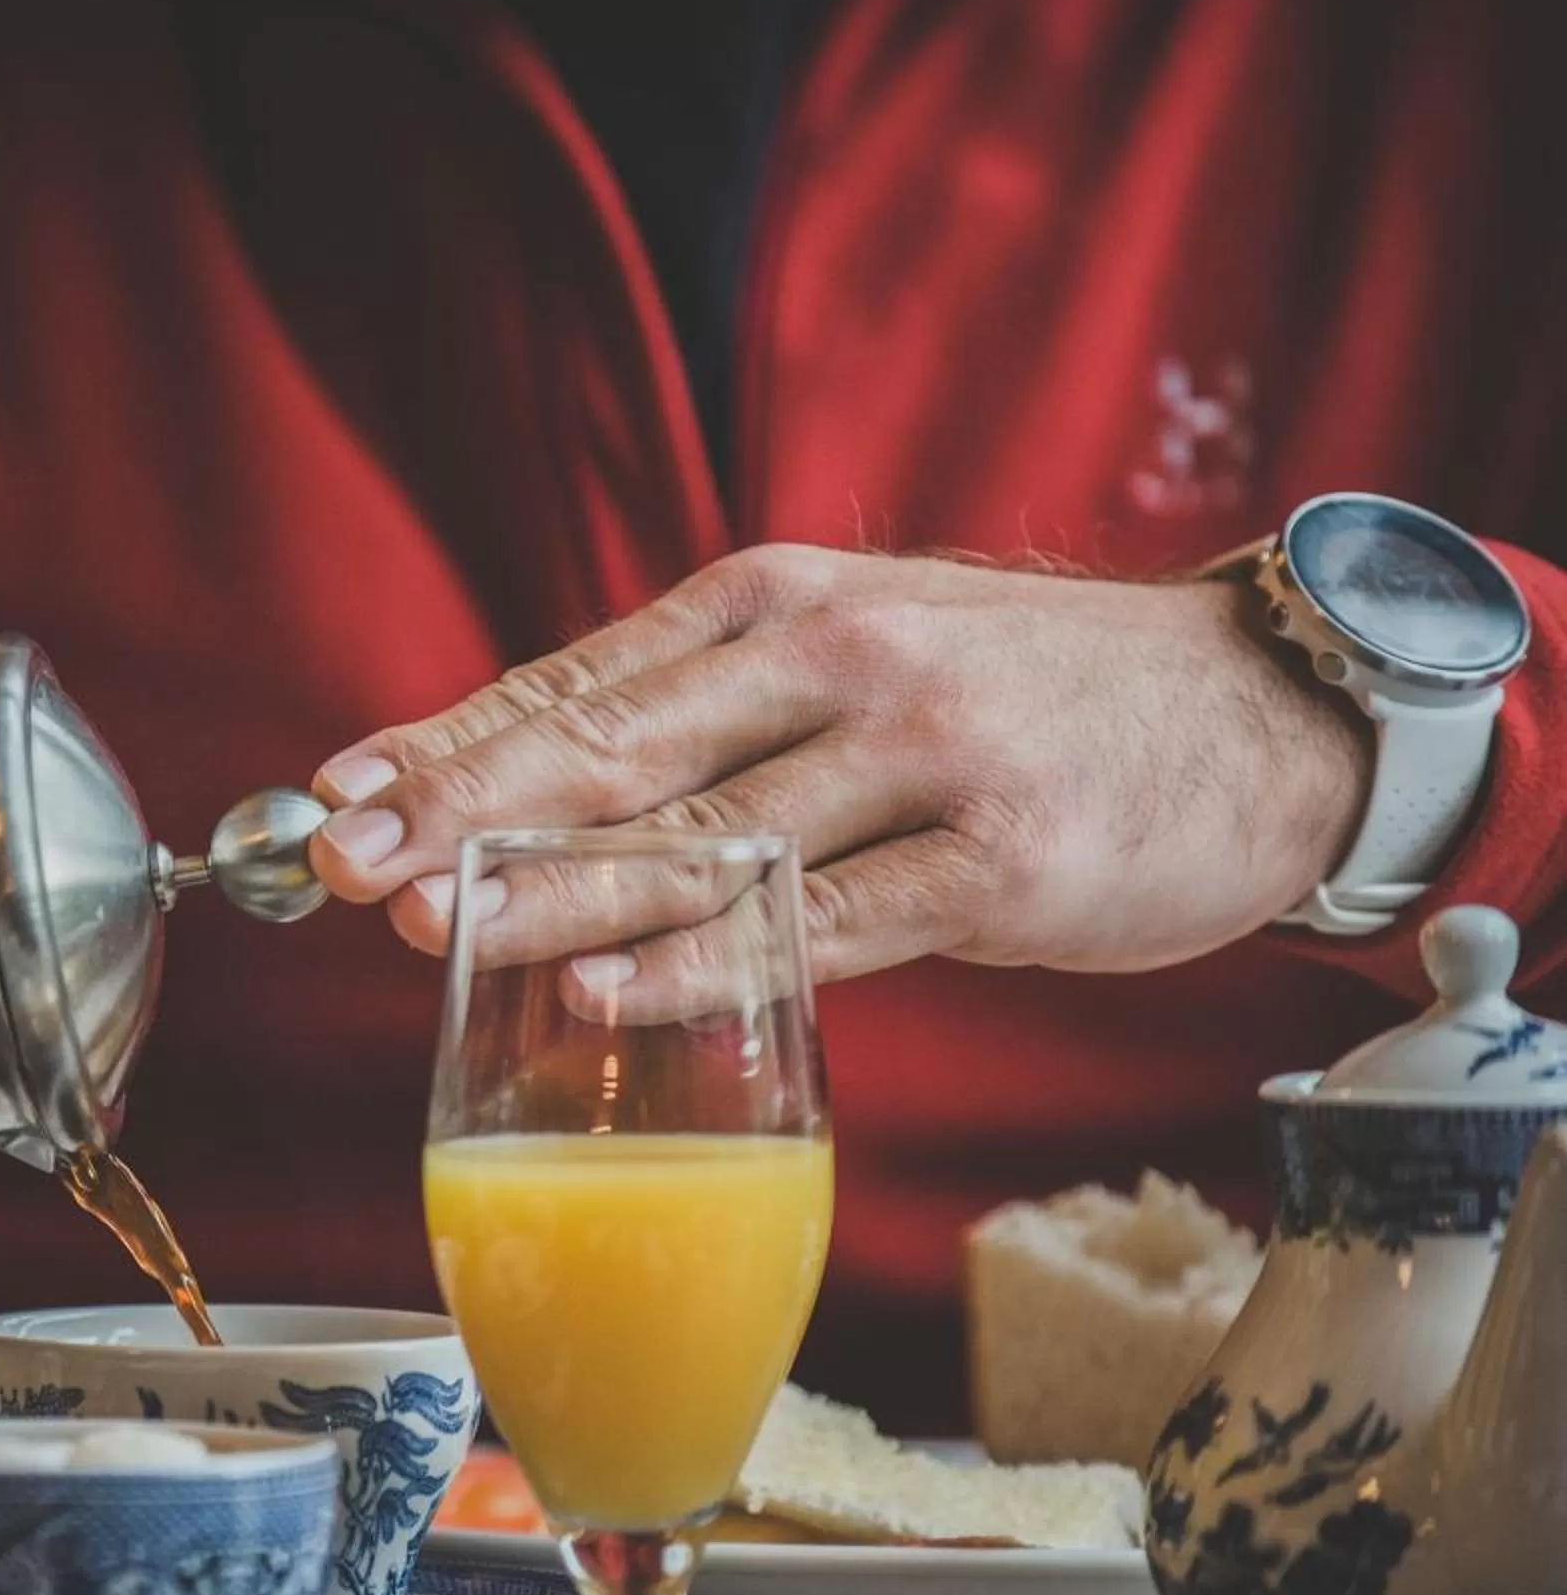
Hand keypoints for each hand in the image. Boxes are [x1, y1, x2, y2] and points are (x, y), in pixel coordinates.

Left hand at [306, 546, 1370, 1014]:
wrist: (1258, 714)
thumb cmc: (1021, 695)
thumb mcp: (857, 649)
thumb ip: (709, 709)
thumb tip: (528, 782)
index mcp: (781, 601)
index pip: (582, 679)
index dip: (451, 742)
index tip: (337, 795)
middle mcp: (839, 658)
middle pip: (617, 746)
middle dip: (467, 808)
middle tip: (347, 863)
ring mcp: (922, 757)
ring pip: (704, 836)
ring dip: (557, 889)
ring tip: (435, 928)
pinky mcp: (996, 861)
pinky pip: (820, 922)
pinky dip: (707, 960)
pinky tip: (610, 993)